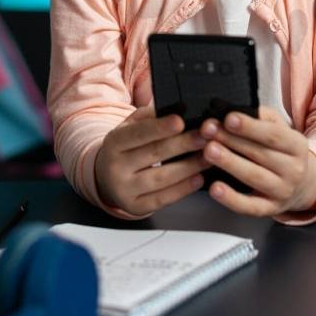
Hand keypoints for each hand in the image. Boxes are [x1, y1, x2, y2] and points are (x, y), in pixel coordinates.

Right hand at [94, 105, 209, 216]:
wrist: (106, 178)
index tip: (181, 120)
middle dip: (183, 144)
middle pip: (153, 154)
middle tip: (205, 136)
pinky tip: (198, 178)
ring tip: (209, 156)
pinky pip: (163, 199)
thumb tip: (175, 108)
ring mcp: (125, 190)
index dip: (160, 127)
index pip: (138, 133)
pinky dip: (183, 189)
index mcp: (113, 142)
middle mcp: (115, 167)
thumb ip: (149, 117)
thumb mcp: (129, 128)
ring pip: (161, 178)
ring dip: (189, 167)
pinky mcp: (136, 207)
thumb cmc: (125, 148)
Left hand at [201, 108, 315, 216]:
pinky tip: (215, 188)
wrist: (304, 184)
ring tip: (208, 151)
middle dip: (232, 141)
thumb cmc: (282, 150)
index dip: (250, 126)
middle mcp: (294, 169)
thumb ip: (260, 117)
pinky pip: (250, 207)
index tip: (228, 118)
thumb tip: (232, 108)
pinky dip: (231, 199)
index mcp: (297, 145)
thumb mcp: (280, 129)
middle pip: (260, 154)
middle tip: (208, 131)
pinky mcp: (270, 209)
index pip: (273, 134)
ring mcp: (283, 191)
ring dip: (230, 163)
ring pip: (255, 177)